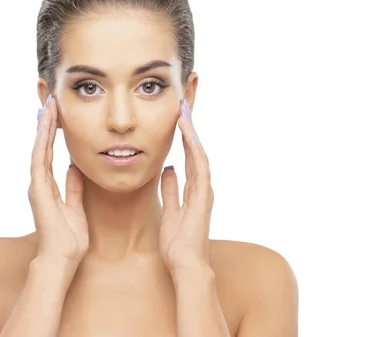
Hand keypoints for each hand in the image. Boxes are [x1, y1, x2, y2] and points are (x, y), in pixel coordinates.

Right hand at [28, 94, 88, 265]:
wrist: (63, 258)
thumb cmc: (69, 238)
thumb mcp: (75, 206)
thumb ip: (73, 187)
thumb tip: (74, 168)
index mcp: (49, 186)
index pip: (50, 152)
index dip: (53, 133)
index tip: (57, 114)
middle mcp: (40, 182)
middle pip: (42, 146)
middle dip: (47, 124)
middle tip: (50, 102)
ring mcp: (37, 185)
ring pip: (40, 149)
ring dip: (44, 128)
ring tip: (48, 107)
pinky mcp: (38, 189)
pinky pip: (40, 160)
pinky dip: (42, 142)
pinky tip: (44, 127)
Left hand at [159, 98, 214, 274]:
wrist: (185, 265)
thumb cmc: (178, 243)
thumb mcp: (169, 209)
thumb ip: (171, 189)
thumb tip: (168, 169)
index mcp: (193, 189)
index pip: (189, 156)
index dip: (184, 136)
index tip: (178, 118)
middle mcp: (201, 187)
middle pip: (196, 151)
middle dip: (189, 129)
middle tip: (183, 107)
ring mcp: (204, 192)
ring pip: (200, 156)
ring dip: (192, 134)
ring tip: (184, 114)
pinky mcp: (203, 198)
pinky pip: (201, 170)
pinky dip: (196, 152)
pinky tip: (189, 137)